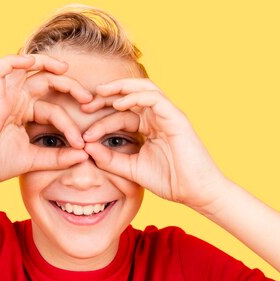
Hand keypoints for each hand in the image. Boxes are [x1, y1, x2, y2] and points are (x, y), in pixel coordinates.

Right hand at [0, 54, 91, 188]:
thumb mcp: (34, 160)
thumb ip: (58, 157)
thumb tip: (85, 155)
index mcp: (23, 113)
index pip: (54, 109)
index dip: (70, 124)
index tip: (81, 145)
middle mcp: (14, 100)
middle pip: (45, 81)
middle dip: (69, 85)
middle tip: (87, 99)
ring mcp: (2, 95)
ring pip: (25, 67)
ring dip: (46, 63)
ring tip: (66, 69)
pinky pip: (0, 68)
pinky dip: (14, 60)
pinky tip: (31, 62)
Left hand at [81, 78, 229, 210]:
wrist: (196, 192)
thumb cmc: (170, 181)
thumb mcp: (132, 169)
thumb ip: (110, 160)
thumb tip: (86, 149)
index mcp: (149, 127)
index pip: (121, 114)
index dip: (100, 120)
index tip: (83, 134)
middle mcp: (158, 117)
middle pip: (130, 94)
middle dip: (105, 96)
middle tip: (84, 104)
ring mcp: (168, 115)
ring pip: (143, 88)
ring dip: (120, 88)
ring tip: (99, 94)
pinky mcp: (176, 117)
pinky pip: (154, 98)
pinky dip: (136, 96)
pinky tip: (119, 104)